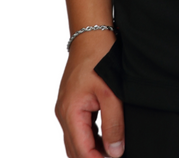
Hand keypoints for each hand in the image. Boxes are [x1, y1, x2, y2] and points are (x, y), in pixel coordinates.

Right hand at [56, 30, 124, 157]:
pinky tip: (106, 137)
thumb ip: (114, 124)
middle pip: (75, 149)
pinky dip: (91, 136)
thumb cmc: (100, 58)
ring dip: (92, 148)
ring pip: (76, 139)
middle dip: (93, 157)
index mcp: (70, 112)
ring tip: (113, 150)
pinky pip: (79, 127)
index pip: (81, 151)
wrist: (92, 34)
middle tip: (115, 156)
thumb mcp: (112, 92)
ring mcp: (66, 108)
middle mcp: (64, 113)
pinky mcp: (72, 102)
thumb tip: (114, 152)